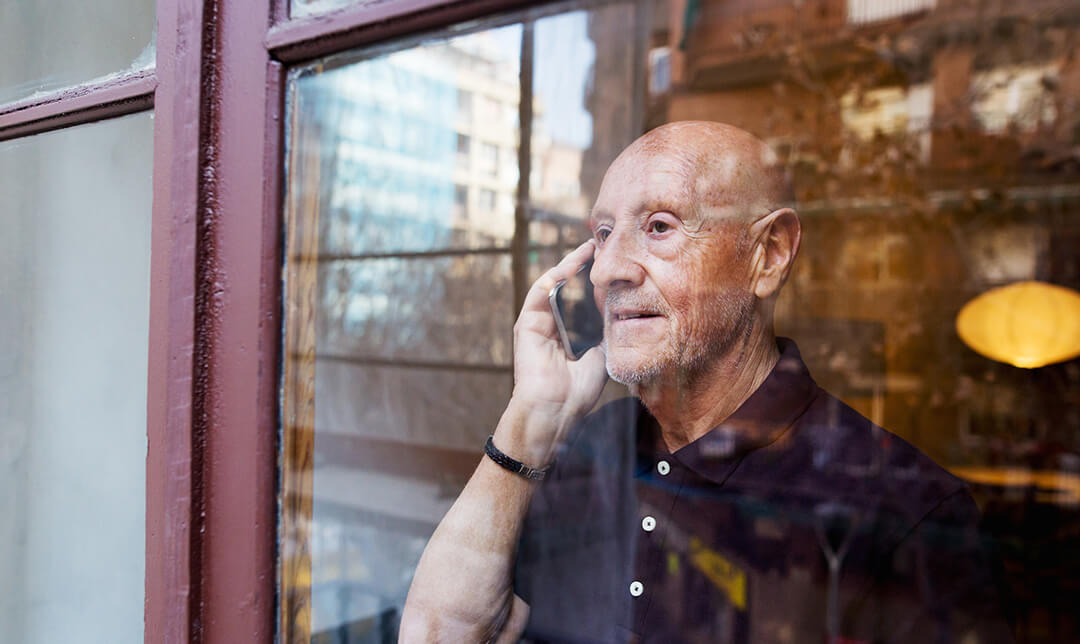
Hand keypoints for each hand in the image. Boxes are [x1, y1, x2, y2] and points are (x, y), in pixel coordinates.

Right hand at [497, 240, 607, 465]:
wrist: (554, 411)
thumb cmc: (576, 393)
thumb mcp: (601, 357)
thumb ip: (605, 335)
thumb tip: (621, 313)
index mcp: (569, 335)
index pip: (584, 302)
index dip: (598, 283)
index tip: (616, 265)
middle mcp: (553, 326)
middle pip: (570, 289)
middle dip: (585, 267)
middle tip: (604, 246)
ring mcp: (538, 323)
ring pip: (555, 285)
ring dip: (571, 265)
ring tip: (590, 247)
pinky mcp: (527, 323)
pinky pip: (541, 292)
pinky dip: (555, 276)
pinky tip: (572, 263)